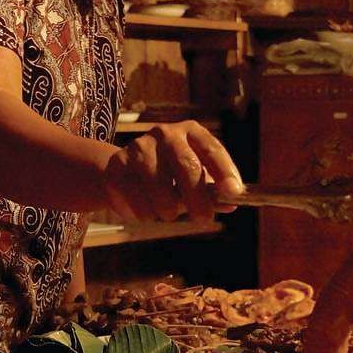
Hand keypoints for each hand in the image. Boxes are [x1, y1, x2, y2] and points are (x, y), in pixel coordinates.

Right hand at [98, 122, 243, 223]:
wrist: (123, 173)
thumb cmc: (169, 178)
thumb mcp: (194, 181)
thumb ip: (213, 193)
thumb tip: (232, 204)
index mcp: (191, 133)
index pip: (212, 149)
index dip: (225, 171)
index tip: (234, 193)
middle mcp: (166, 134)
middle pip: (187, 166)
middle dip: (198, 198)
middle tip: (204, 219)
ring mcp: (140, 146)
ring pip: (160, 188)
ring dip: (167, 210)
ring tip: (166, 213)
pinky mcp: (118, 164)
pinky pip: (137, 198)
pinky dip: (145, 213)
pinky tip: (145, 211)